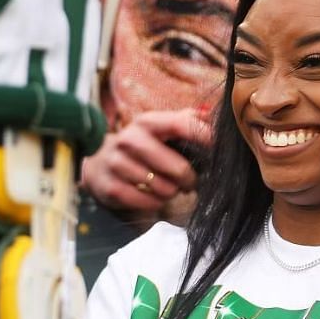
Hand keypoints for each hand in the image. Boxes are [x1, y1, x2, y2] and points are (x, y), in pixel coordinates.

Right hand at [80, 108, 210, 215]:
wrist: (99, 162)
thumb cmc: (142, 145)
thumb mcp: (160, 128)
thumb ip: (188, 120)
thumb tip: (213, 115)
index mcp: (147, 122)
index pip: (181, 125)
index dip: (205, 137)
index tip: (220, 149)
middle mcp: (129, 139)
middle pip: (178, 169)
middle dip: (189, 179)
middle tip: (188, 181)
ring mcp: (117, 164)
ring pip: (164, 189)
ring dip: (171, 192)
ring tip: (166, 186)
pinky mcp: (111, 187)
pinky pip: (149, 203)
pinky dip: (156, 203)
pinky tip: (151, 195)